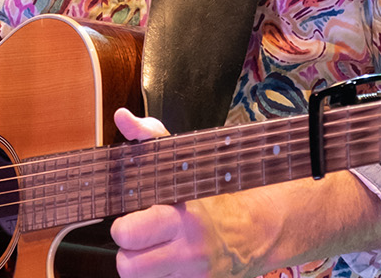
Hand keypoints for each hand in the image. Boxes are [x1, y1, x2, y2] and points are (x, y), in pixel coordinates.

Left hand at [109, 109, 269, 277]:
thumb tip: (123, 118)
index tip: (130, 217)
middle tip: (138, 238)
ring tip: (155, 248)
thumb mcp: (183, 160)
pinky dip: (160, 276)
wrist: (257, 230)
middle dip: (127, 251)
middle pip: (127, 267)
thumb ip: (149, 137)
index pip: (129, 234)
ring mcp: (192, 274)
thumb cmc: (213, 193)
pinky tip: (169, 262)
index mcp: (179, 215)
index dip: (123, 227)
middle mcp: (186, 249)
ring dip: (142, 267)